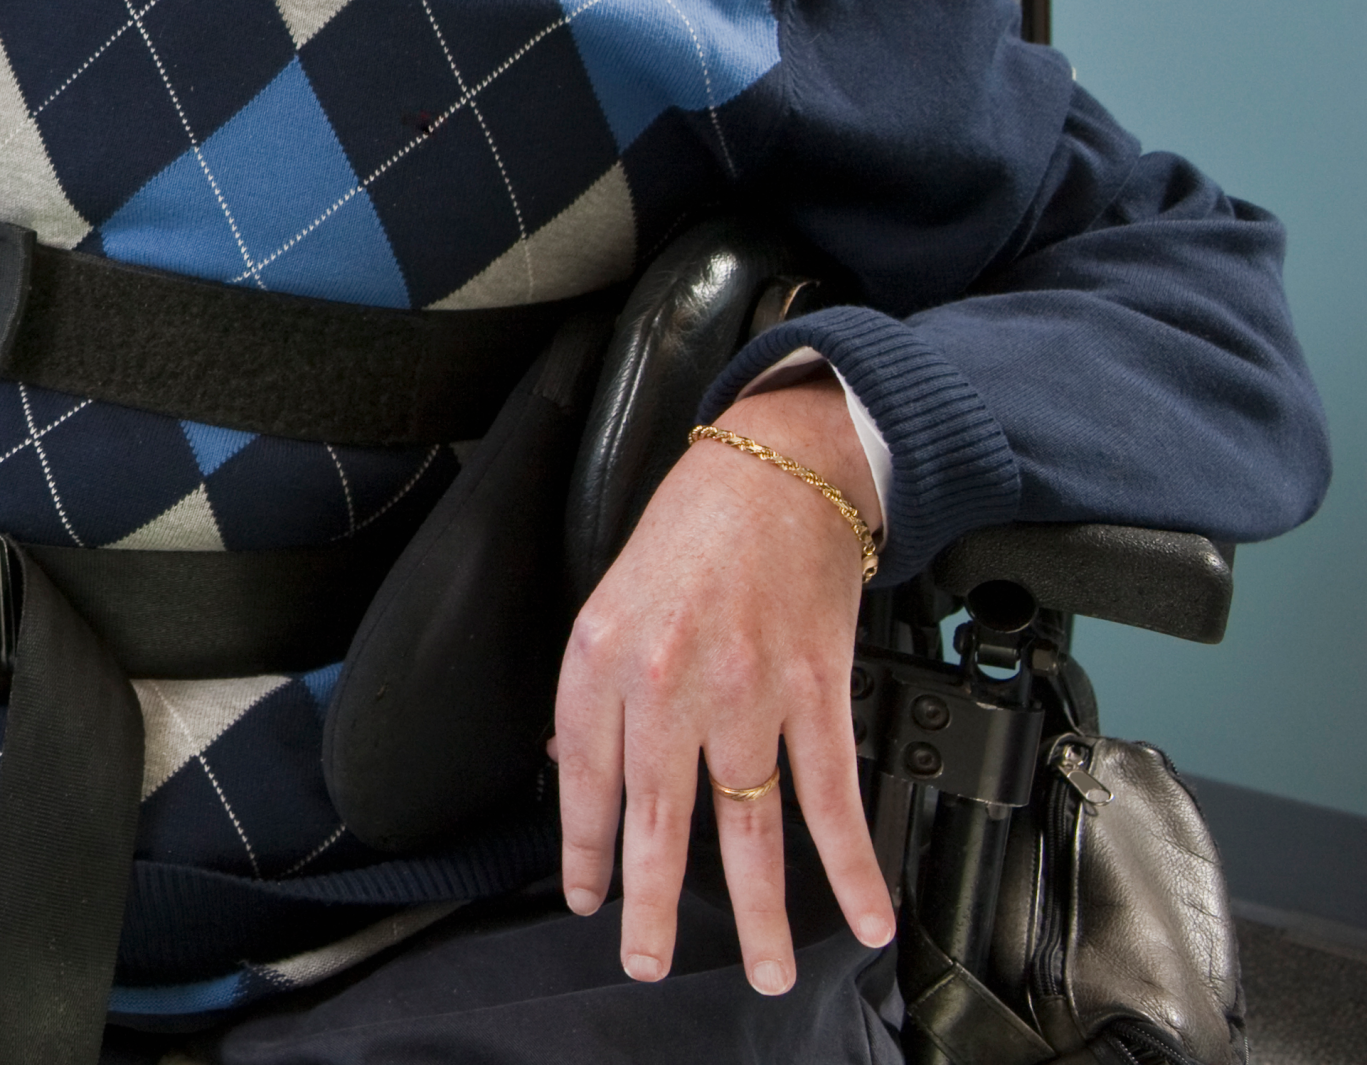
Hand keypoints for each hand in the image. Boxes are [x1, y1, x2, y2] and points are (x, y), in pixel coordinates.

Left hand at [550, 376, 895, 994]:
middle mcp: (670, 679)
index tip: (587, 896)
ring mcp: (746, 690)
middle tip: (649, 961)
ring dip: (759, 911)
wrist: (778, 467)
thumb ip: (594, 685)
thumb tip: (573, 766)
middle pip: (658, 817)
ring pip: (749, 824)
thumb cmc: (692, 525)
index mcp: (605, 652)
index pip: (585, 777)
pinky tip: (865, 913)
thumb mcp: (612, 593)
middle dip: (653, 905)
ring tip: (765, 970)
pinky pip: (830, 793)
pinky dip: (852, 864)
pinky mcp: (814, 688)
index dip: (585, 848)